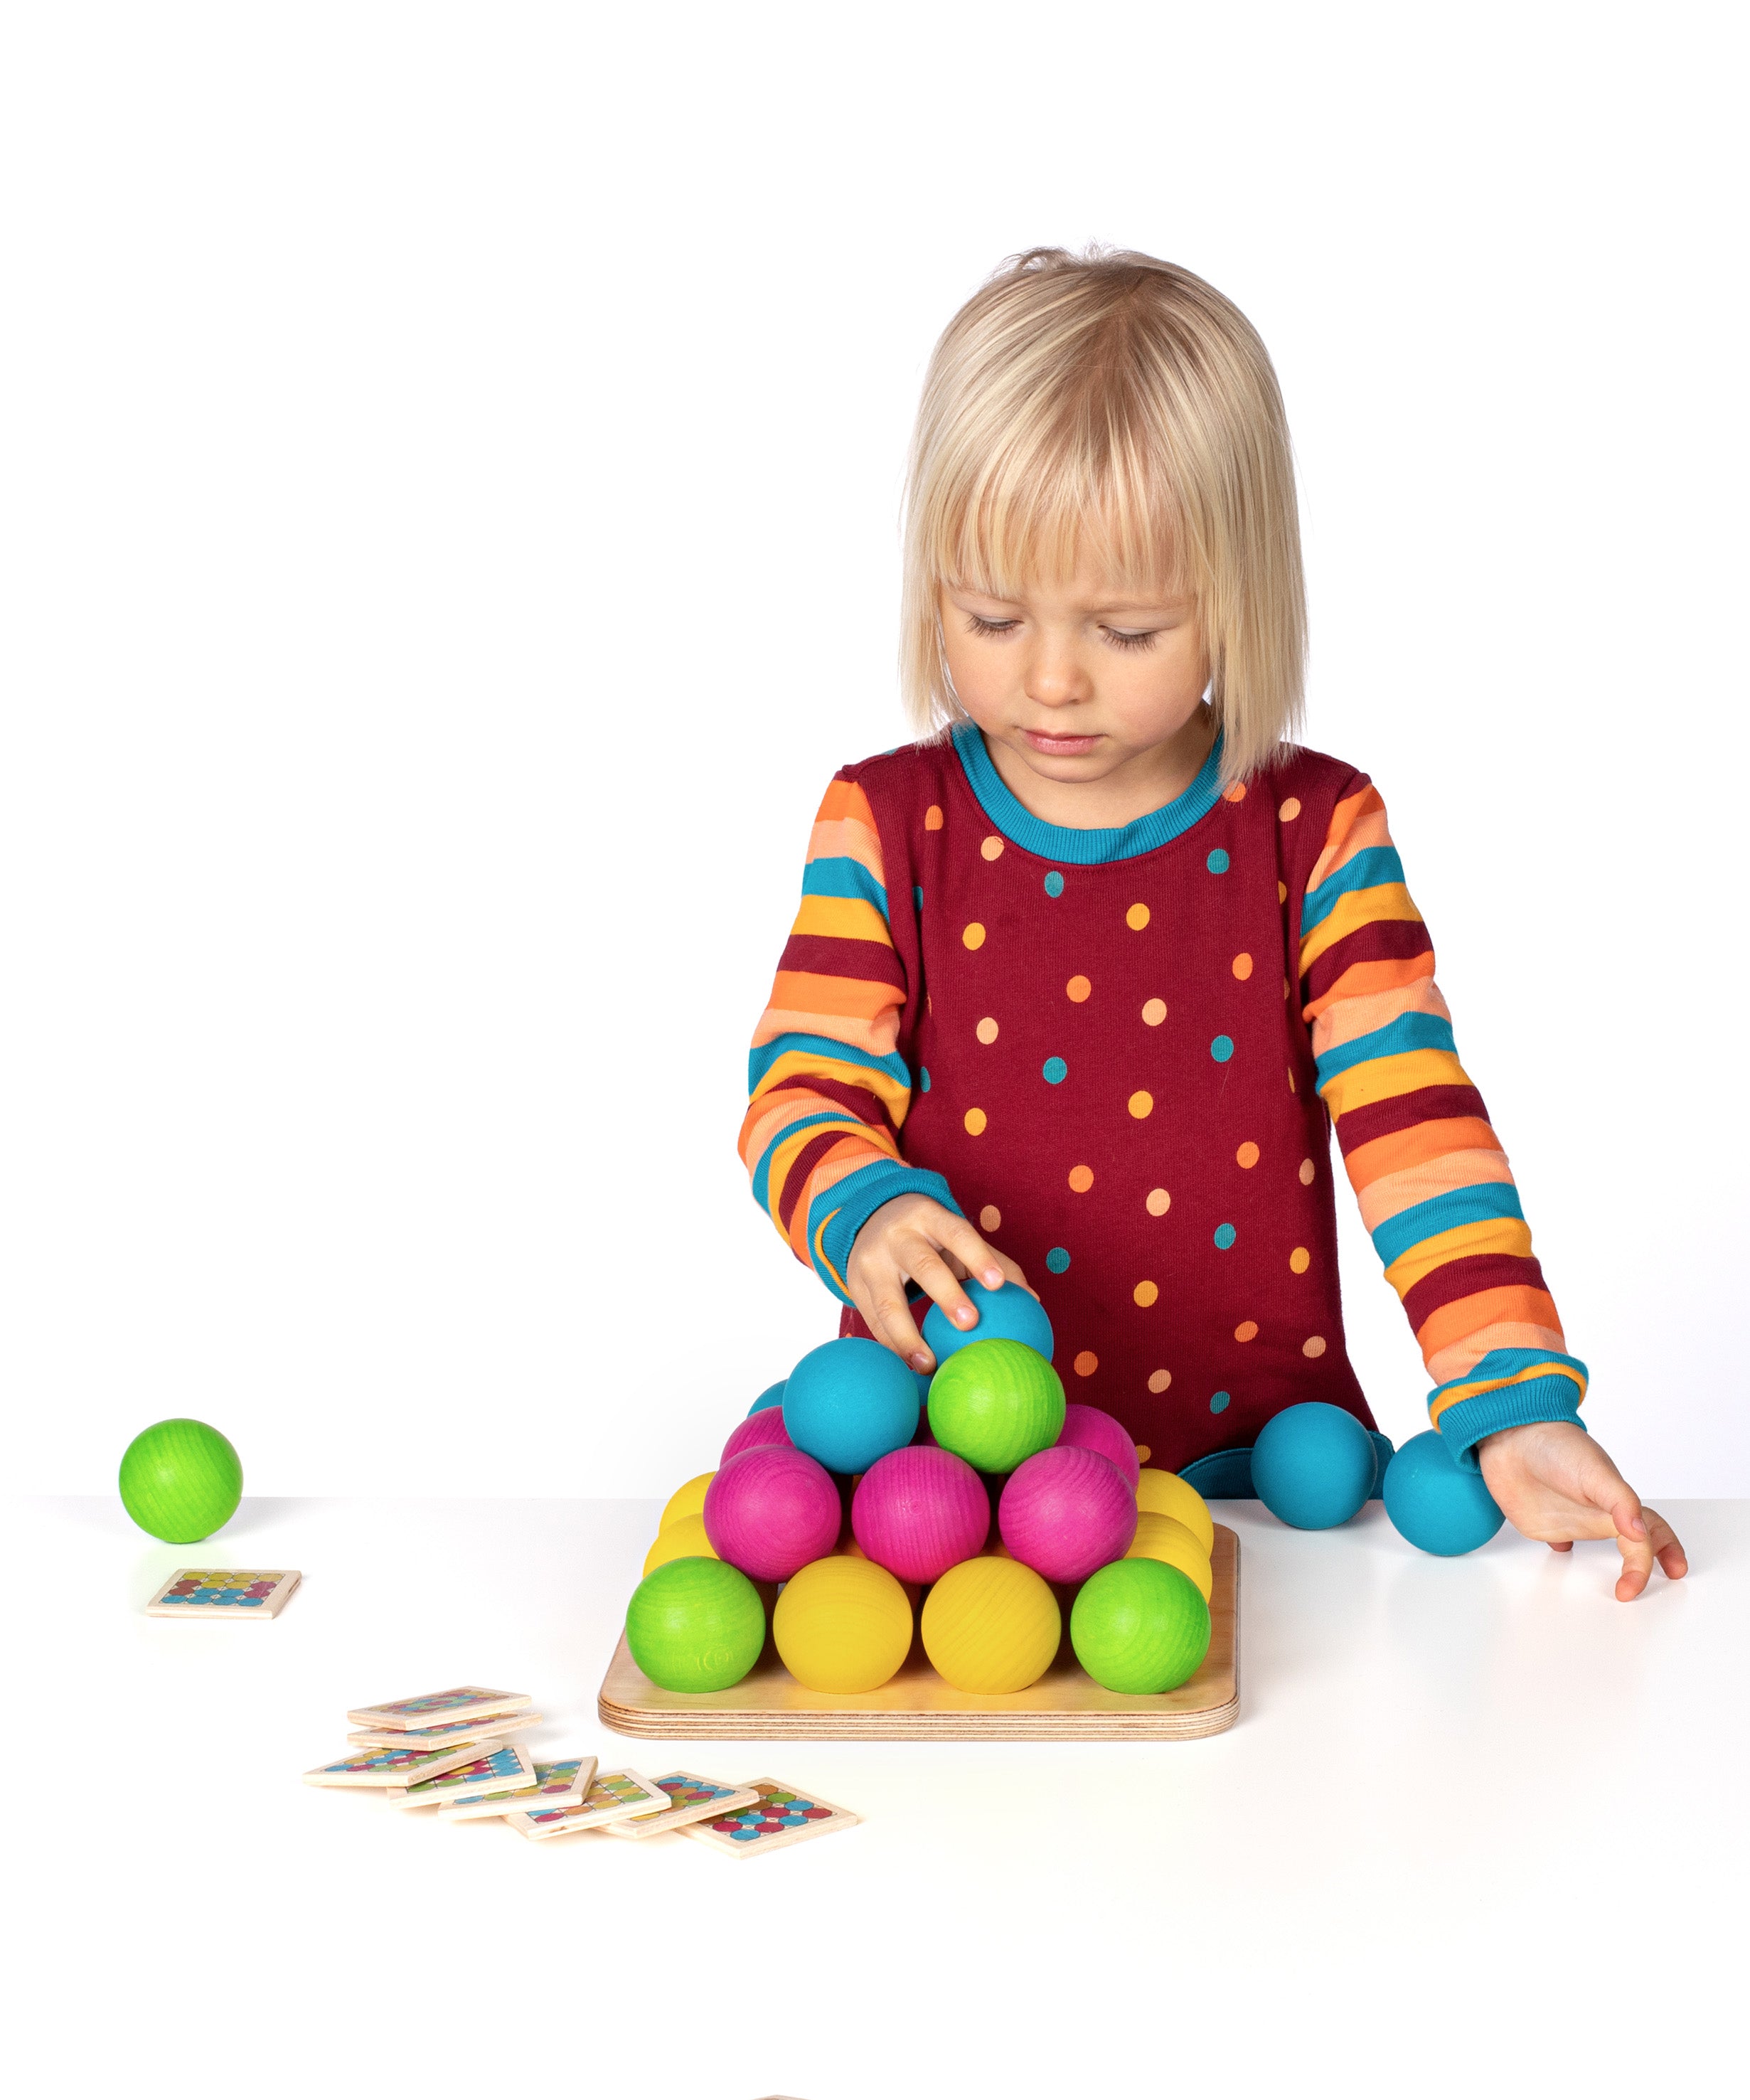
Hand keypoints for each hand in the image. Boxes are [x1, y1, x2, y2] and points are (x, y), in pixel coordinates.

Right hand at [847, 1195, 1030, 1373]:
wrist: (868, 1217)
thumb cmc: (929, 1235)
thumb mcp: (954, 1236)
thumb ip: (992, 1261)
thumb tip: (1032, 1301)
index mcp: (929, 1217)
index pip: (957, 1233)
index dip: (977, 1256)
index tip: (997, 1284)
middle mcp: (897, 1236)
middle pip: (922, 1265)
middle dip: (947, 1294)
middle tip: (970, 1324)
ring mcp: (871, 1261)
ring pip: (887, 1302)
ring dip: (908, 1337)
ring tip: (930, 1366)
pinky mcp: (854, 1285)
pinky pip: (873, 1321)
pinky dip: (892, 1346)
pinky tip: (910, 1368)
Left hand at [1477, 1420, 1687, 1600]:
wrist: (1509, 1435)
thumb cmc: (1556, 1446)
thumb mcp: (1594, 1472)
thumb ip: (1619, 1501)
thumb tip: (1640, 1533)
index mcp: (1615, 1502)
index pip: (1645, 1537)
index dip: (1651, 1561)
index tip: (1635, 1586)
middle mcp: (1596, 1512)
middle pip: (1634, 1541)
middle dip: (1647, 1563)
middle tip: (1653, 1584)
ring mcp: (1570, 1517)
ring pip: (1599, 1543)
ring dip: (1613, 1561)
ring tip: (1620, 1579)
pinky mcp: (1543, 1521)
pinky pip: (1561, 1539)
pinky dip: (1566, 1549)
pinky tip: (1563, 1552)